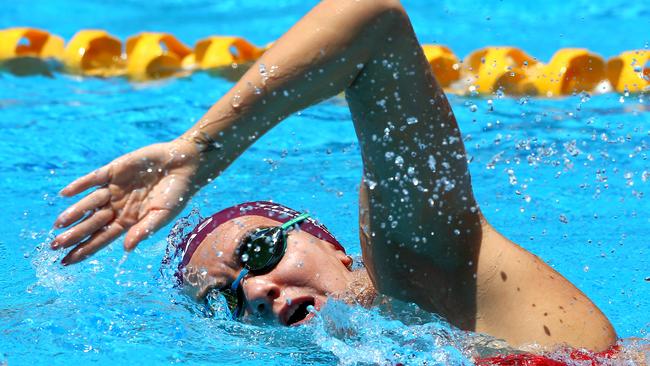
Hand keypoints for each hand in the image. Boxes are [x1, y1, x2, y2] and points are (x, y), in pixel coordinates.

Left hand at [53, 139, 210, 264]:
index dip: (85, 249)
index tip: (66, 261)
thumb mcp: (163, 215)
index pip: (102, 238)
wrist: (184, 166)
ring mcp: (114, 188)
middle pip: (91, 223)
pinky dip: (79, 185)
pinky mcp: (115, 170)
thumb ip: (144, 230)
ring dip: (74, 212)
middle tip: (55, 246)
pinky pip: (93, 178)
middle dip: (74, 235)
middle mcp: (117, 206)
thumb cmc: (178, 194)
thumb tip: (127, 248)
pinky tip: (65, 193)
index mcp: (128, 221)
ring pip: (90, 203)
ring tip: (58, 224)